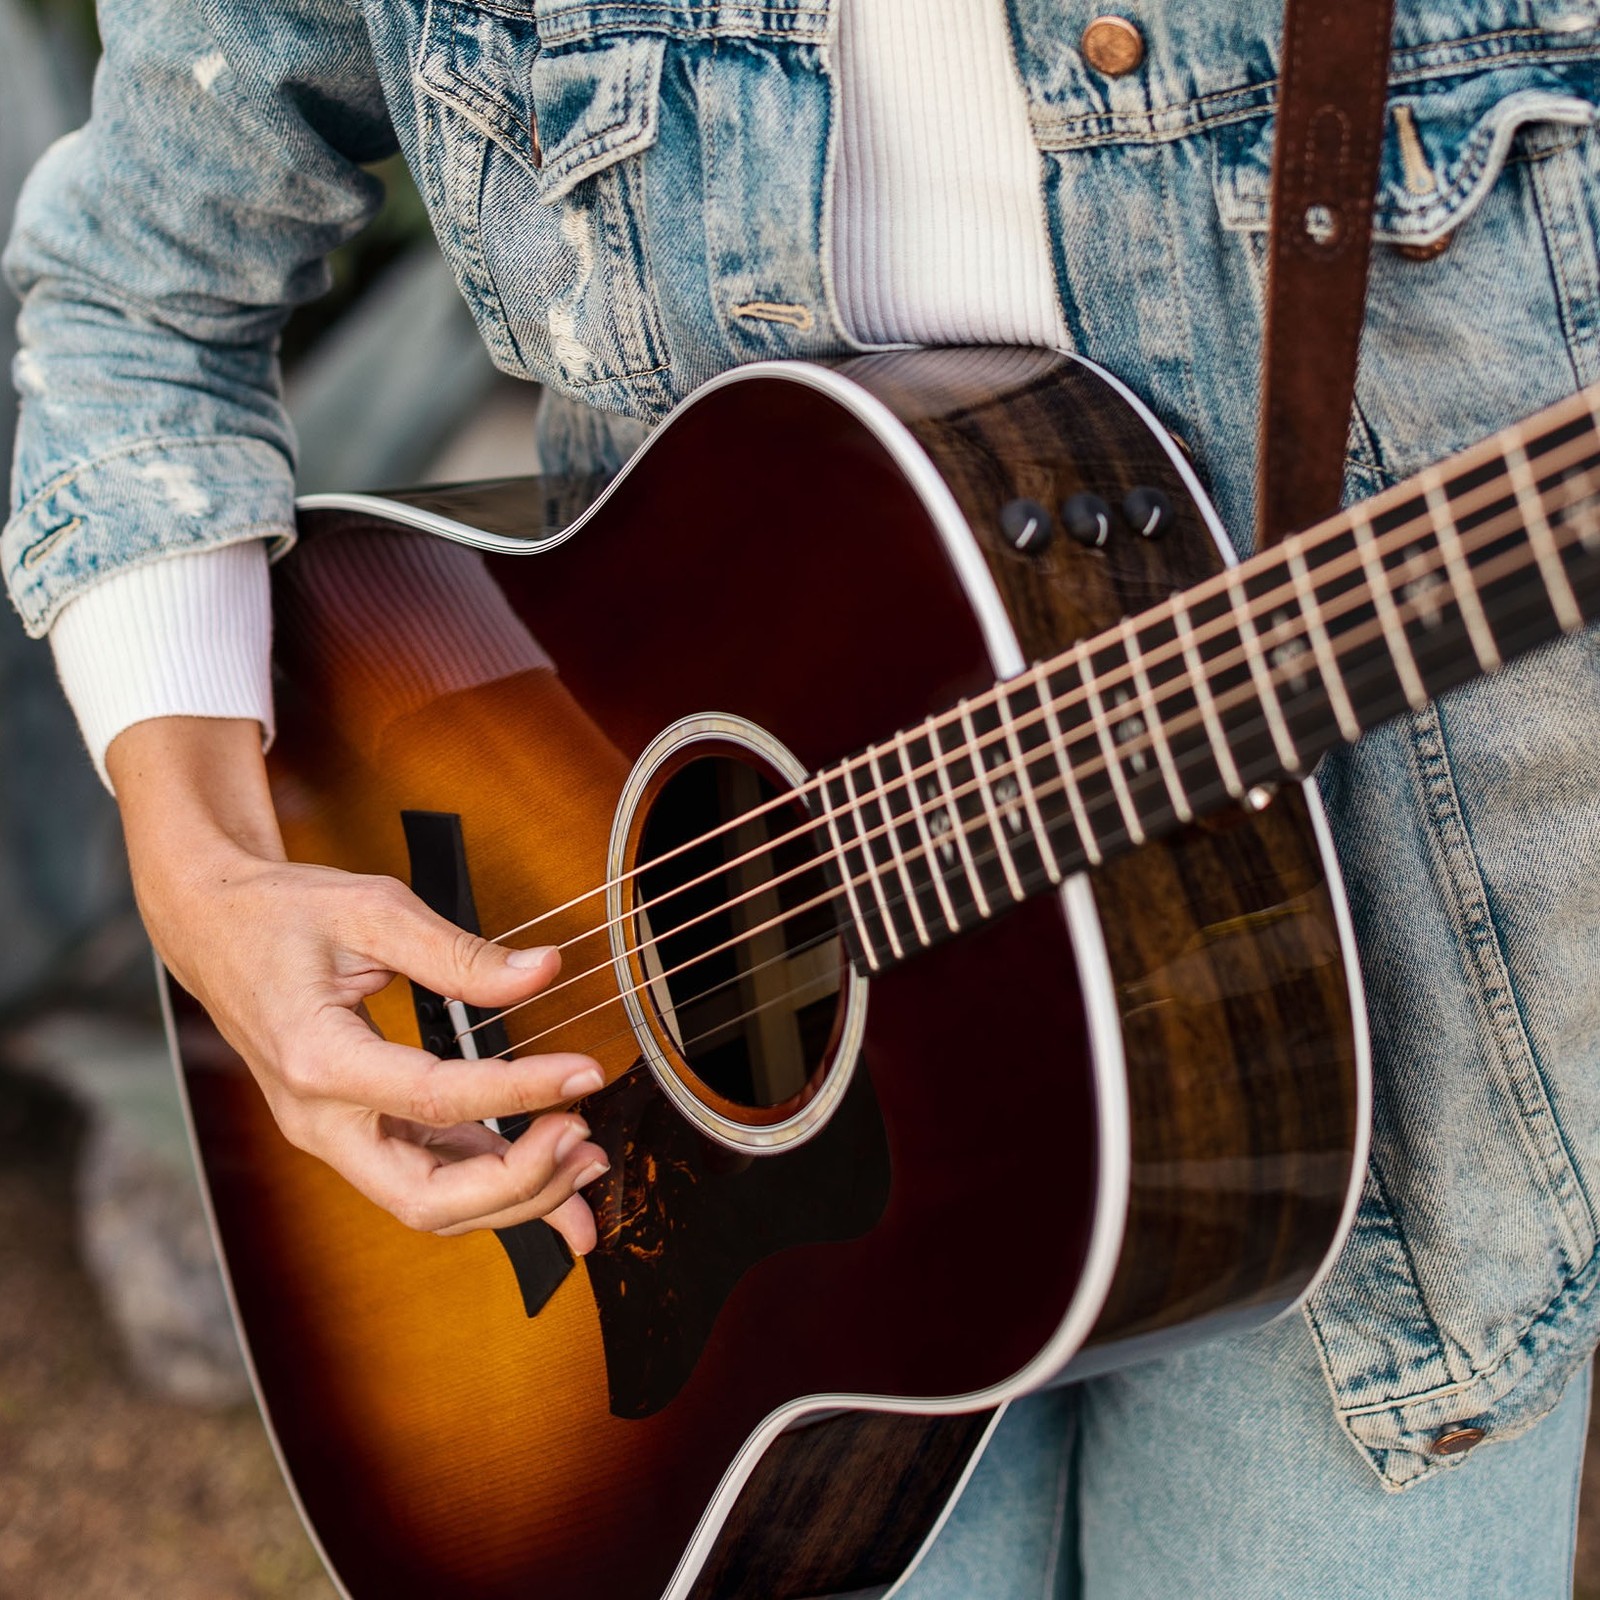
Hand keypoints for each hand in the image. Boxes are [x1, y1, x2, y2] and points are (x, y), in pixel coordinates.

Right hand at [108, 716, 609, 1251]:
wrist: (214, 929)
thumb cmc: (283, 914)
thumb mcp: (372, 910)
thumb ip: (459, 951)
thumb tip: (543, 971)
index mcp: (318, 1060)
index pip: (436, 1099)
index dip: (520, 1092)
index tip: (584, 1073)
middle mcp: (319, 1121)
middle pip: (427, 1198)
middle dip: (518, 1183)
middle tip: (585, 1135)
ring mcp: (333, 1138)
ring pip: (431, 1206)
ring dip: (515, 1196)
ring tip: (587, 1158)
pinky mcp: (355, 1134)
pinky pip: (428, 1181)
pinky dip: (493, 1189)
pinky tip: (554, 1176)